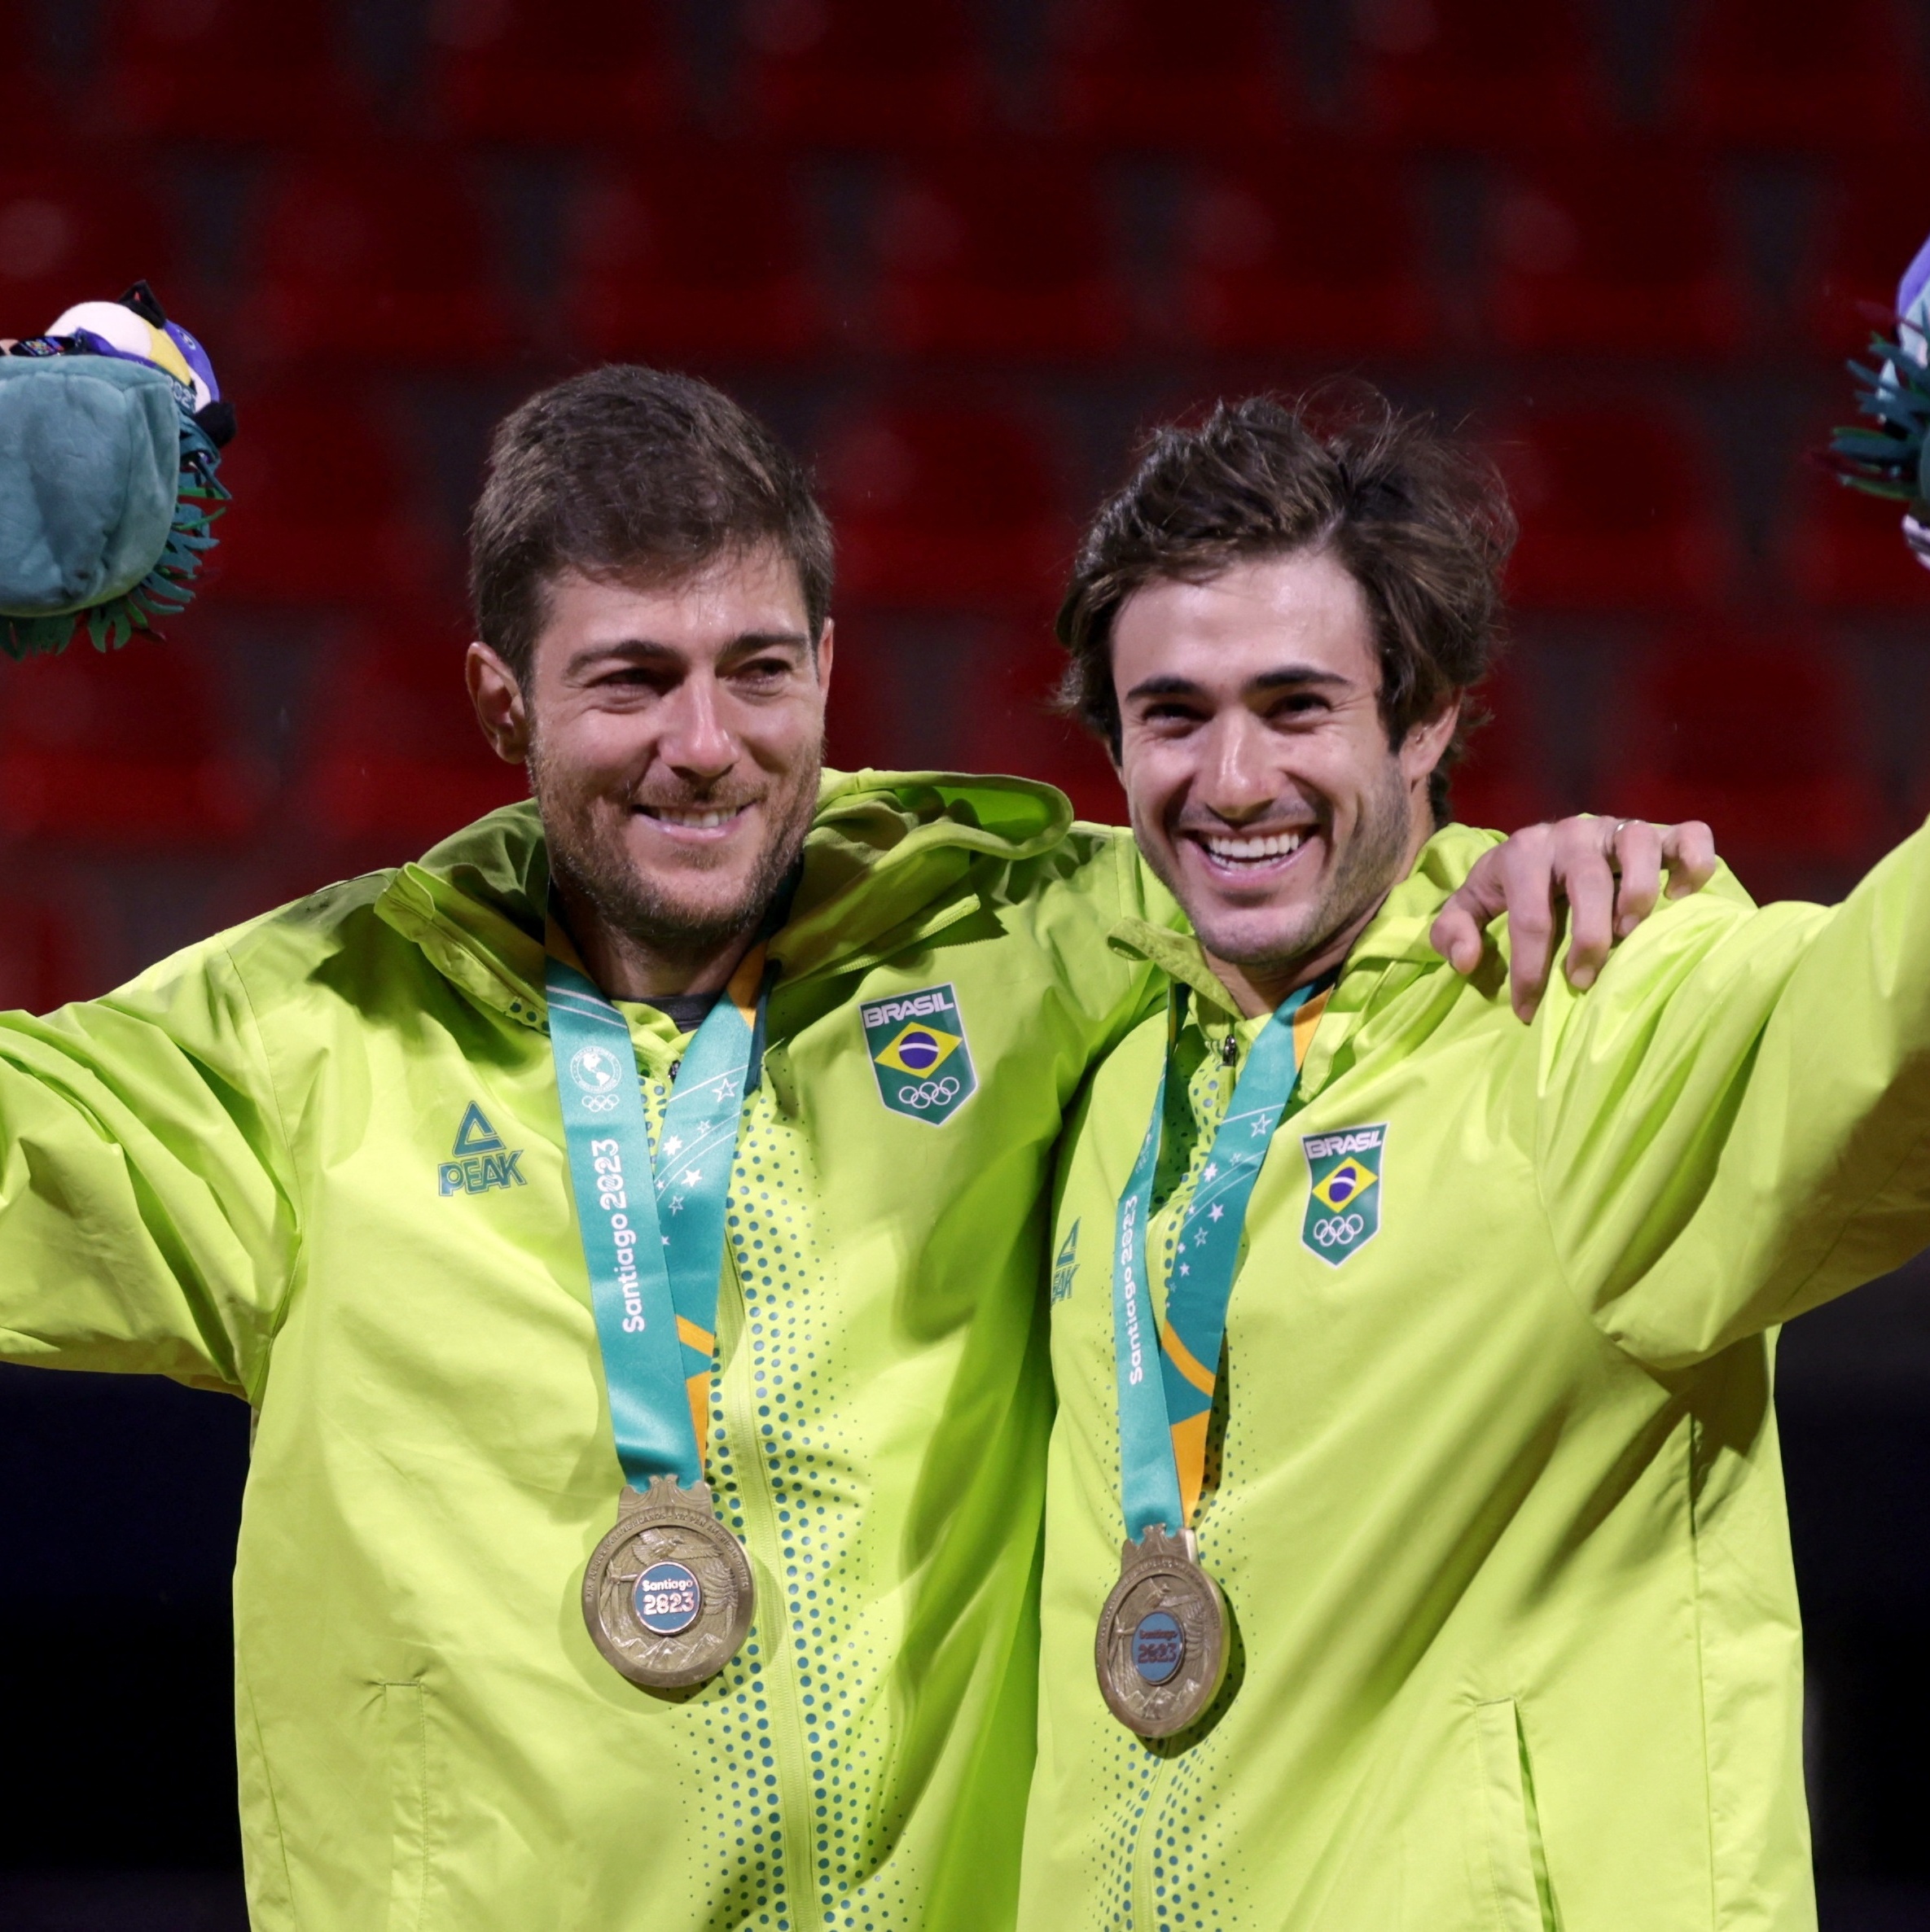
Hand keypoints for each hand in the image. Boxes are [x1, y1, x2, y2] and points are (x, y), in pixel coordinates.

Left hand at [1430, 817, 1716, 1022]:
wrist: (1544, 845)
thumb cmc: (1510, 887)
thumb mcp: (1470, 905)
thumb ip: (1451, 931)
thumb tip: (1466, 962)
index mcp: (1524, 852)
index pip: (1528, 916)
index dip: (1529, 969)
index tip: (1528, 1010)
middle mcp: (1573, 833)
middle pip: (1587, 882)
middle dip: (1587, 939)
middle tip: (1583, 982)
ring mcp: (1618, 829)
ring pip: (1639, 846)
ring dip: (1639, 893)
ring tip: (1631, 935)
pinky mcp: (1659, 831)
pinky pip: (1690, 835)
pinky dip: (1693, 862)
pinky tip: (1681, 897)